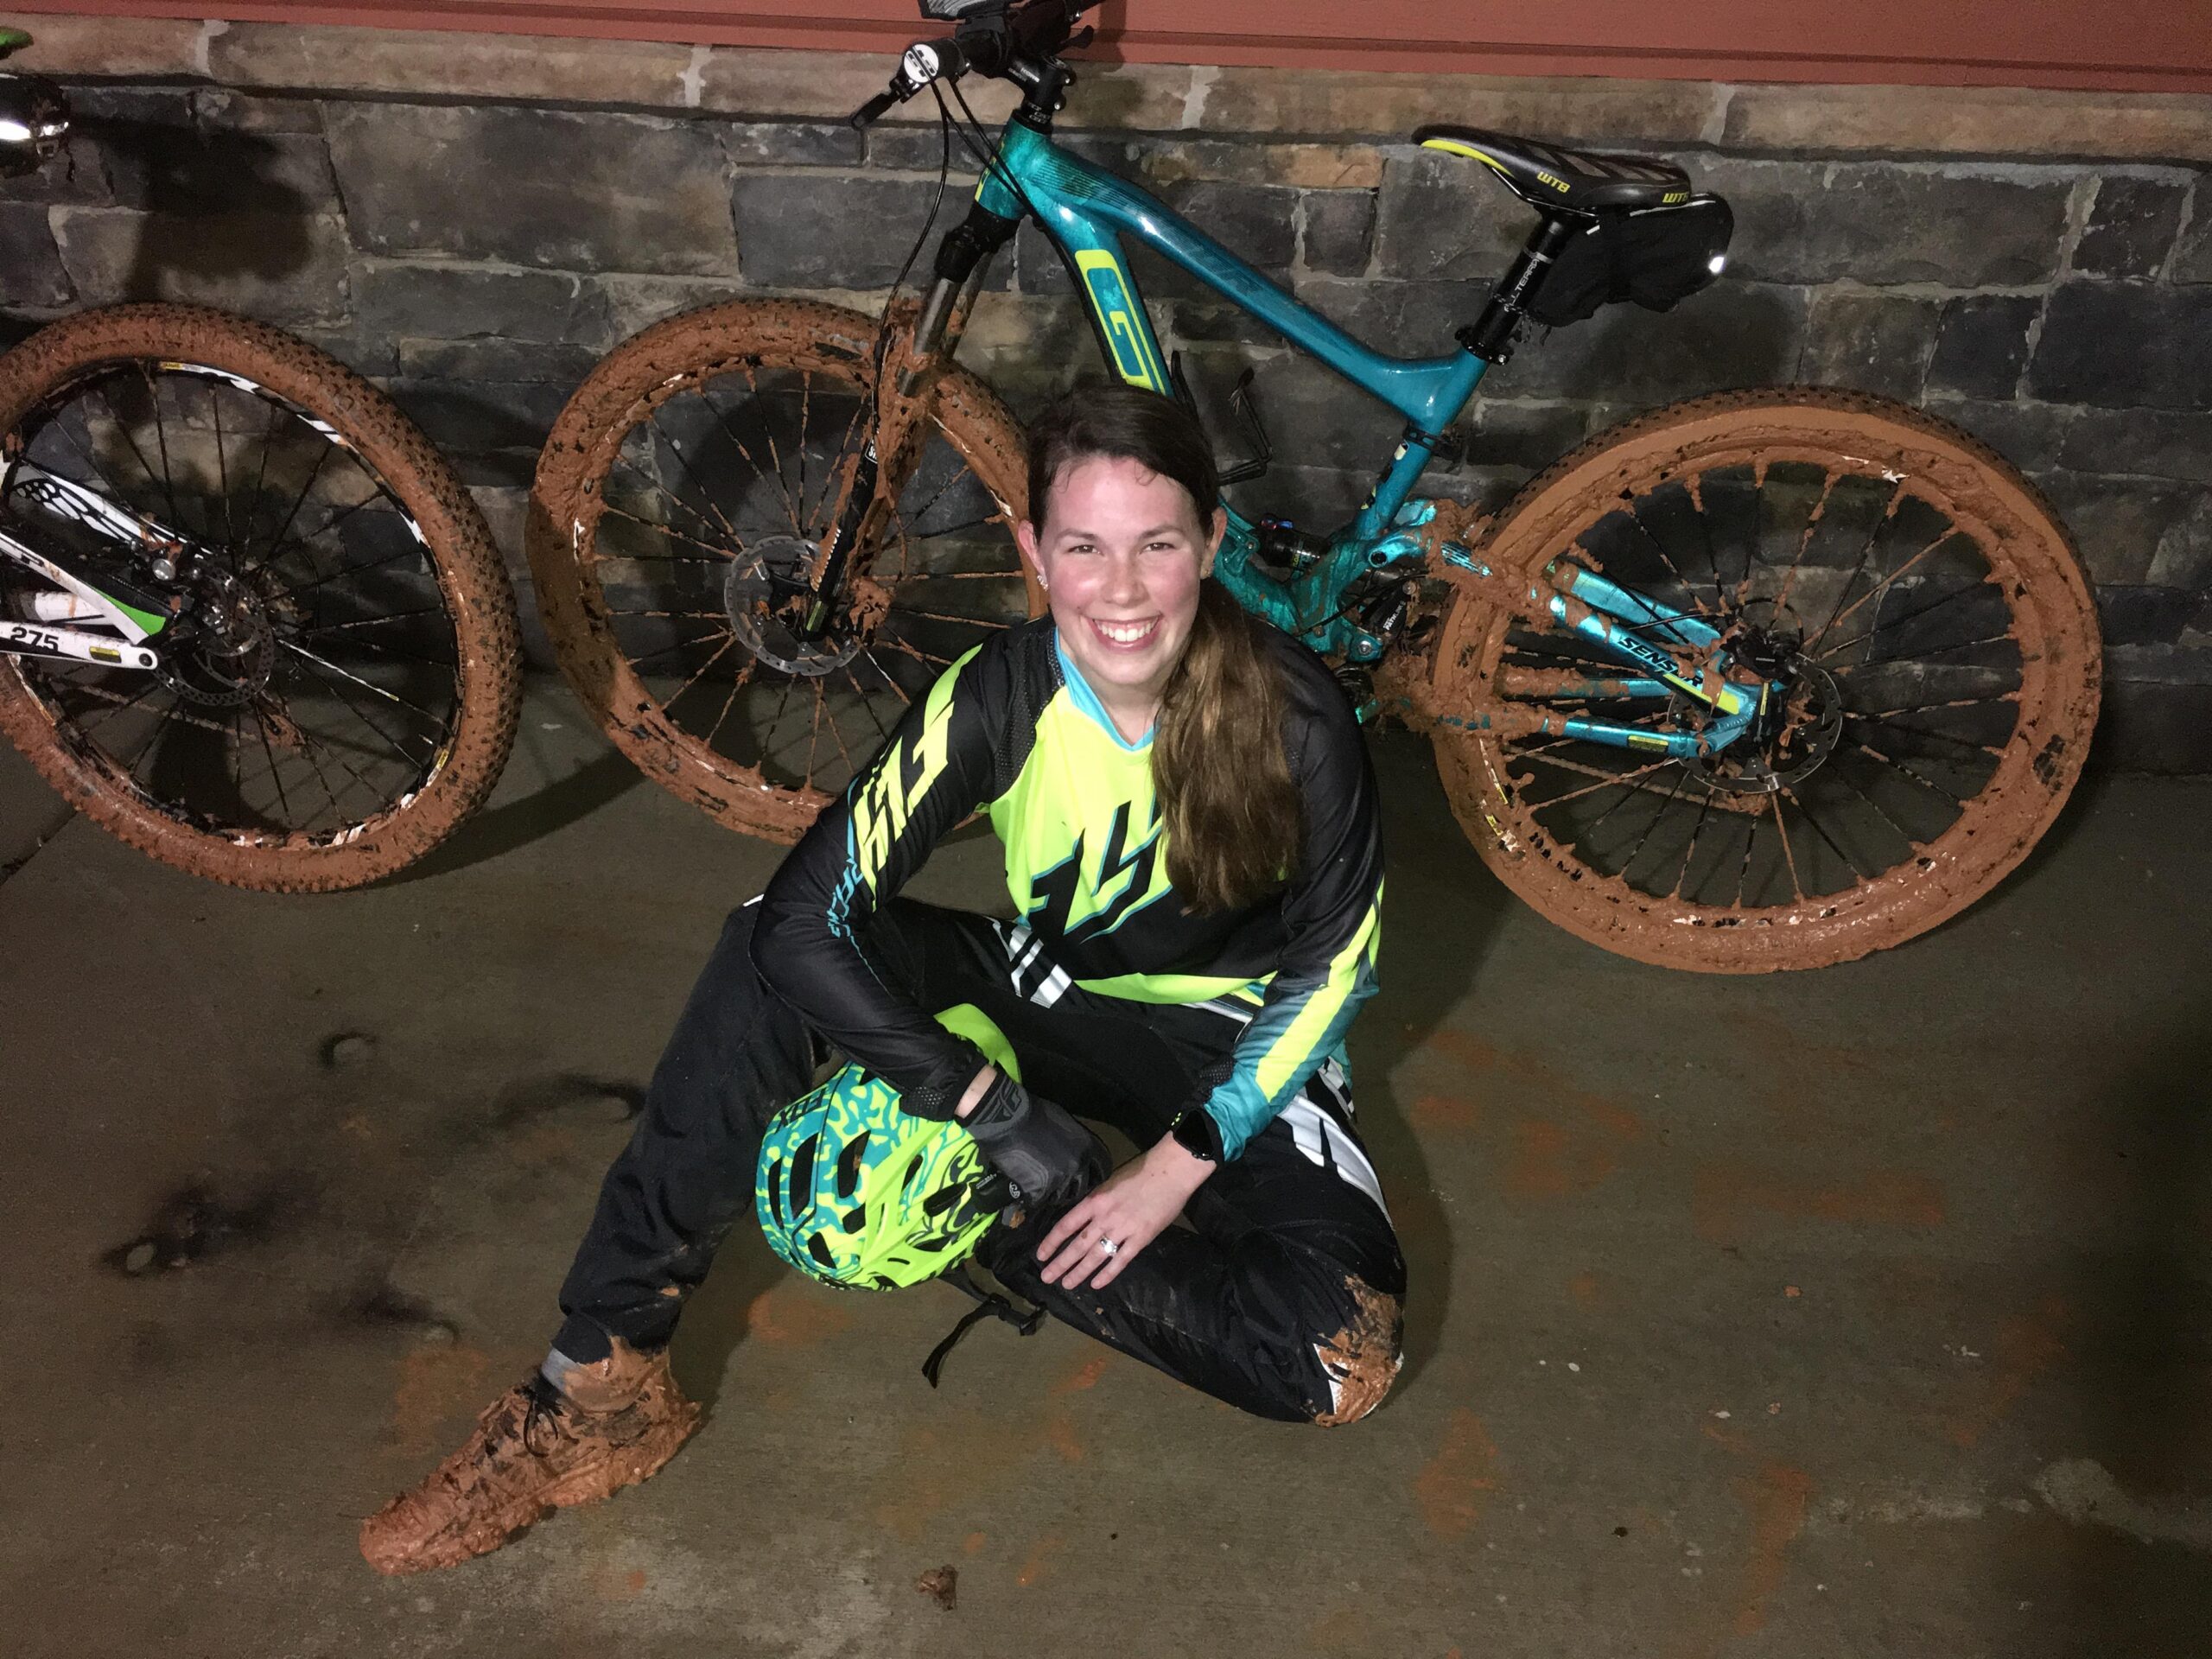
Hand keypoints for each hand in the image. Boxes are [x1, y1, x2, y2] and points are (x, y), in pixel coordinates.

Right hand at [959, 1071, 1106, 1210]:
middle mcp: (1077, 1165)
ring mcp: (1059, 1179)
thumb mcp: (1065, 1123)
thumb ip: (1075, 1141)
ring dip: (1053, 1194)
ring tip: (1042, 1188)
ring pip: (1061, 1197)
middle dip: (1074, 1189)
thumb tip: (1075, 1151)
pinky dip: (1034, 1197)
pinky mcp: (1039, 1189)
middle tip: (1062, 1187)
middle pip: (1082, 1187)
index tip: (1090, 1178)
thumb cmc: (1035, 1114)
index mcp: (1087, 1147)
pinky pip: (1039, 1200)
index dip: (1096, 1175)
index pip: (1103, 1169)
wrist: (1009, 1120)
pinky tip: (1027, 1190)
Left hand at [1037, 1134, 1213, 1291]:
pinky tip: (1096, 1284)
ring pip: (1095, 1256)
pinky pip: (1121, 1260)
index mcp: (1095, 1201)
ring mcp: (1123, 1229)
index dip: (1052, 1241)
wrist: (1170, 1171)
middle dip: (1060, 1263)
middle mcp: (1104, 1217)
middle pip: (1077, 1244)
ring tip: (1066, 1284)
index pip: (1066, 1225)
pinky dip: (1108, 1274)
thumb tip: (1083, 1220)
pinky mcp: (1141, 1238)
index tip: (1041, 1255)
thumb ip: (1096, 1202)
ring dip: (1079, 1272)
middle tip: (1046, 1277)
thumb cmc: (1140, 1172)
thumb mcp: (1110, 1183)